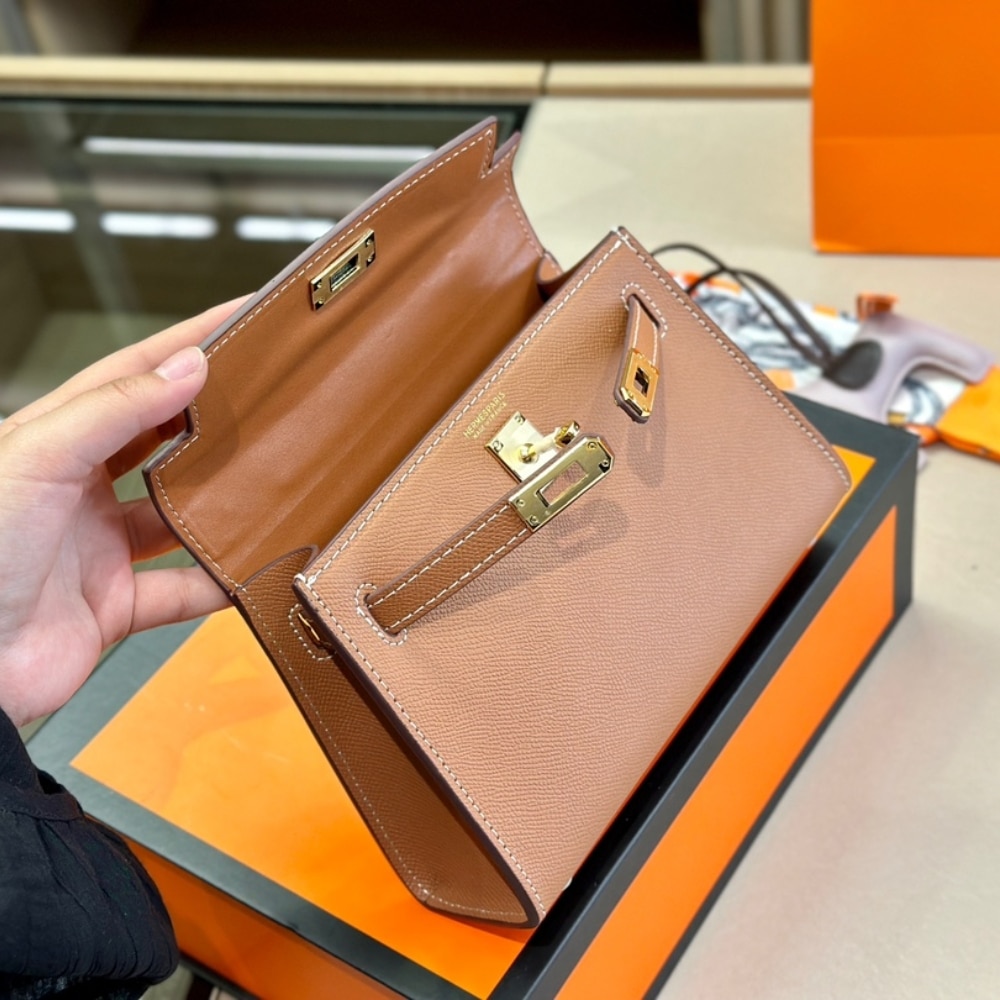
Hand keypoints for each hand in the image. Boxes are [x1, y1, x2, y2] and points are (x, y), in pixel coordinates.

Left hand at [0, 299, 246, 726]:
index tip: (241, 318)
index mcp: (52, 441)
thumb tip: (188, 366)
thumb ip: (116, 412)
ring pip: (177, 516)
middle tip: (270, 398)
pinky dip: (216, 583)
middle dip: (212, 419)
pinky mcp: (112, 606)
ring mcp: (96, 548)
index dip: (186, 342)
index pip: (132, 375)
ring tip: (270, 479)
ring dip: (220, 503)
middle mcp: (76, 490)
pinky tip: (250, 568)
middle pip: (162, 442)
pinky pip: (180, 590)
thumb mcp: (39, 458)